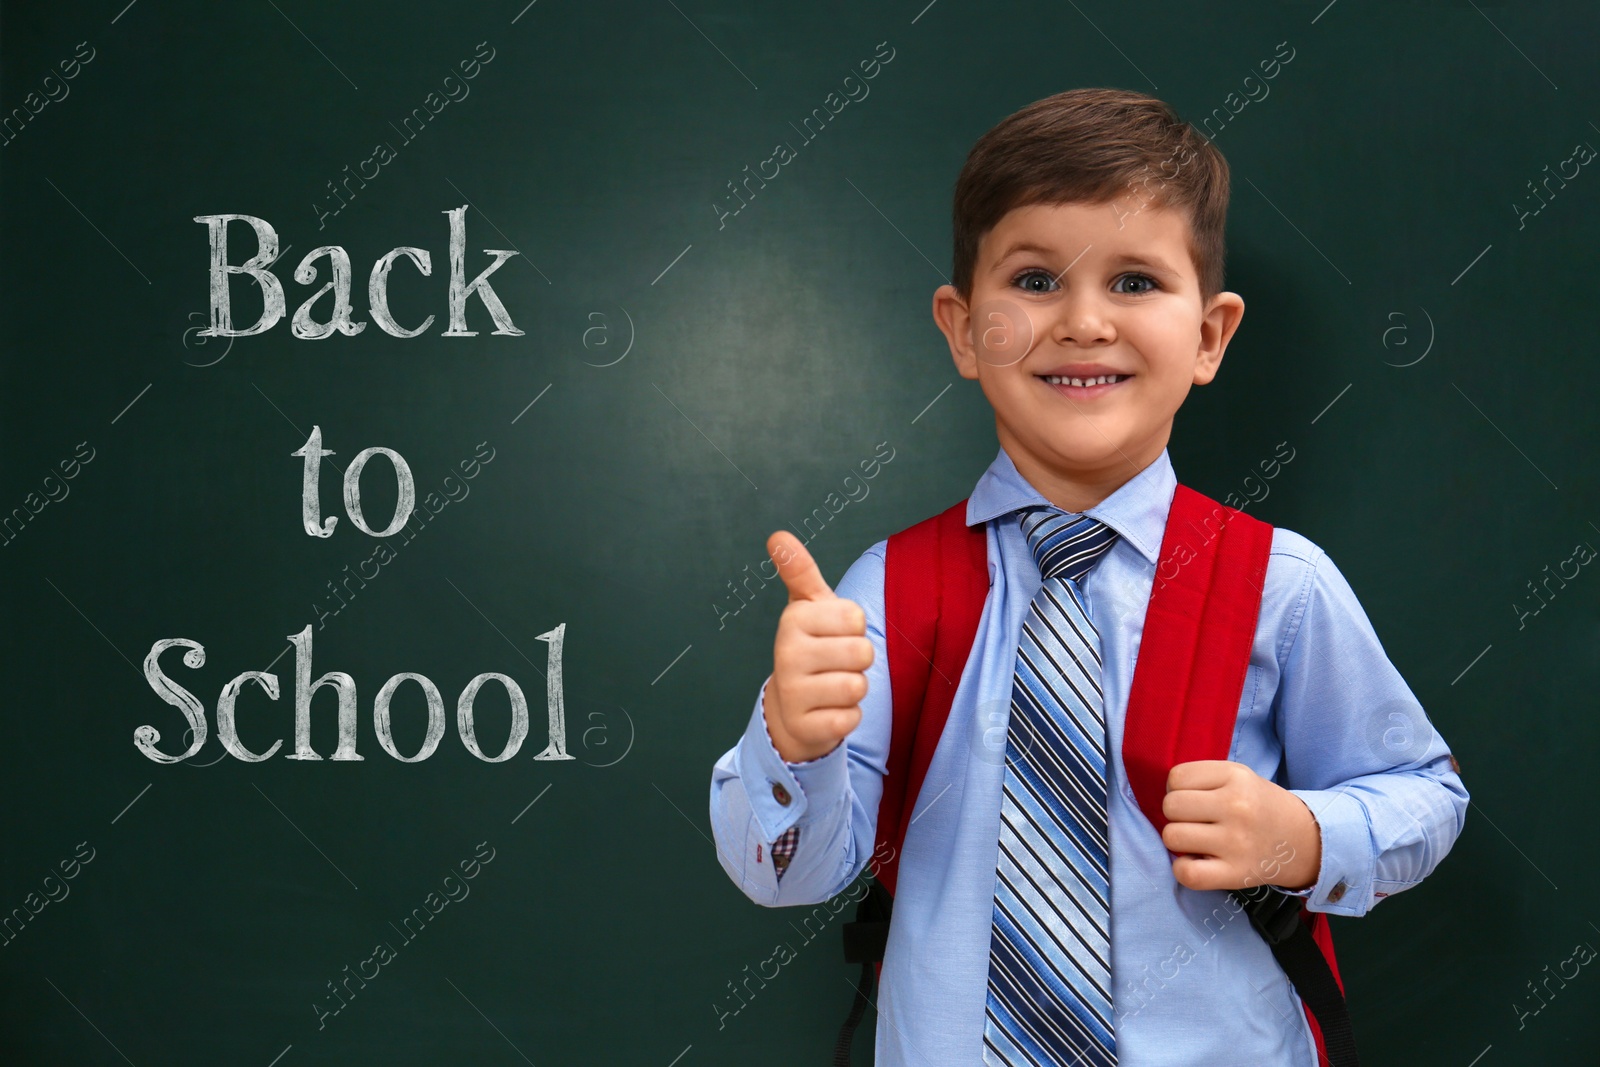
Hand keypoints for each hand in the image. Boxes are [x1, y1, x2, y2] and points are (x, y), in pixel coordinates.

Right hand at [761, 531, 873, 762]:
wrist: (790, 708)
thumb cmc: (811, 648)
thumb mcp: (808, 607)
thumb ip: (799, 570)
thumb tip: (777, 535)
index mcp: (793, 620)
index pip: (856, 618)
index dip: (854, 629)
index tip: (833, 635)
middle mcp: (787, 654)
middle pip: (862, 652)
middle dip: (858, 661)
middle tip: (834, 664)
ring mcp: (793, 693)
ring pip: (858, 686)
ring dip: (854, 689)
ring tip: (831, 687)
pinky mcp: (806, 727)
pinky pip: (851, 718)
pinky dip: (848, 716)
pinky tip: (827, 711)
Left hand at [1159, 760, 1321, 891]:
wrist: (1305, 840)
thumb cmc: (1259, 806)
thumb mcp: (1238, 777)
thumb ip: (1202, 779)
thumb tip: (1162, 797)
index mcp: (1236, 776)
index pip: (1177, 777)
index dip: (1178, 789)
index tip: (1195, 799)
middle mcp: (1237, 806)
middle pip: (1171, 806)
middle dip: (1177, 814)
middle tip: (1196, 821)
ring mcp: (1236, 842)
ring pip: (1172, 836)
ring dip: (1179, 841)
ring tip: (1198, 841)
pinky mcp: (1236, 873)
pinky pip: (1187, 873)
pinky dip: (1183, 869)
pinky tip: (1197, 862)